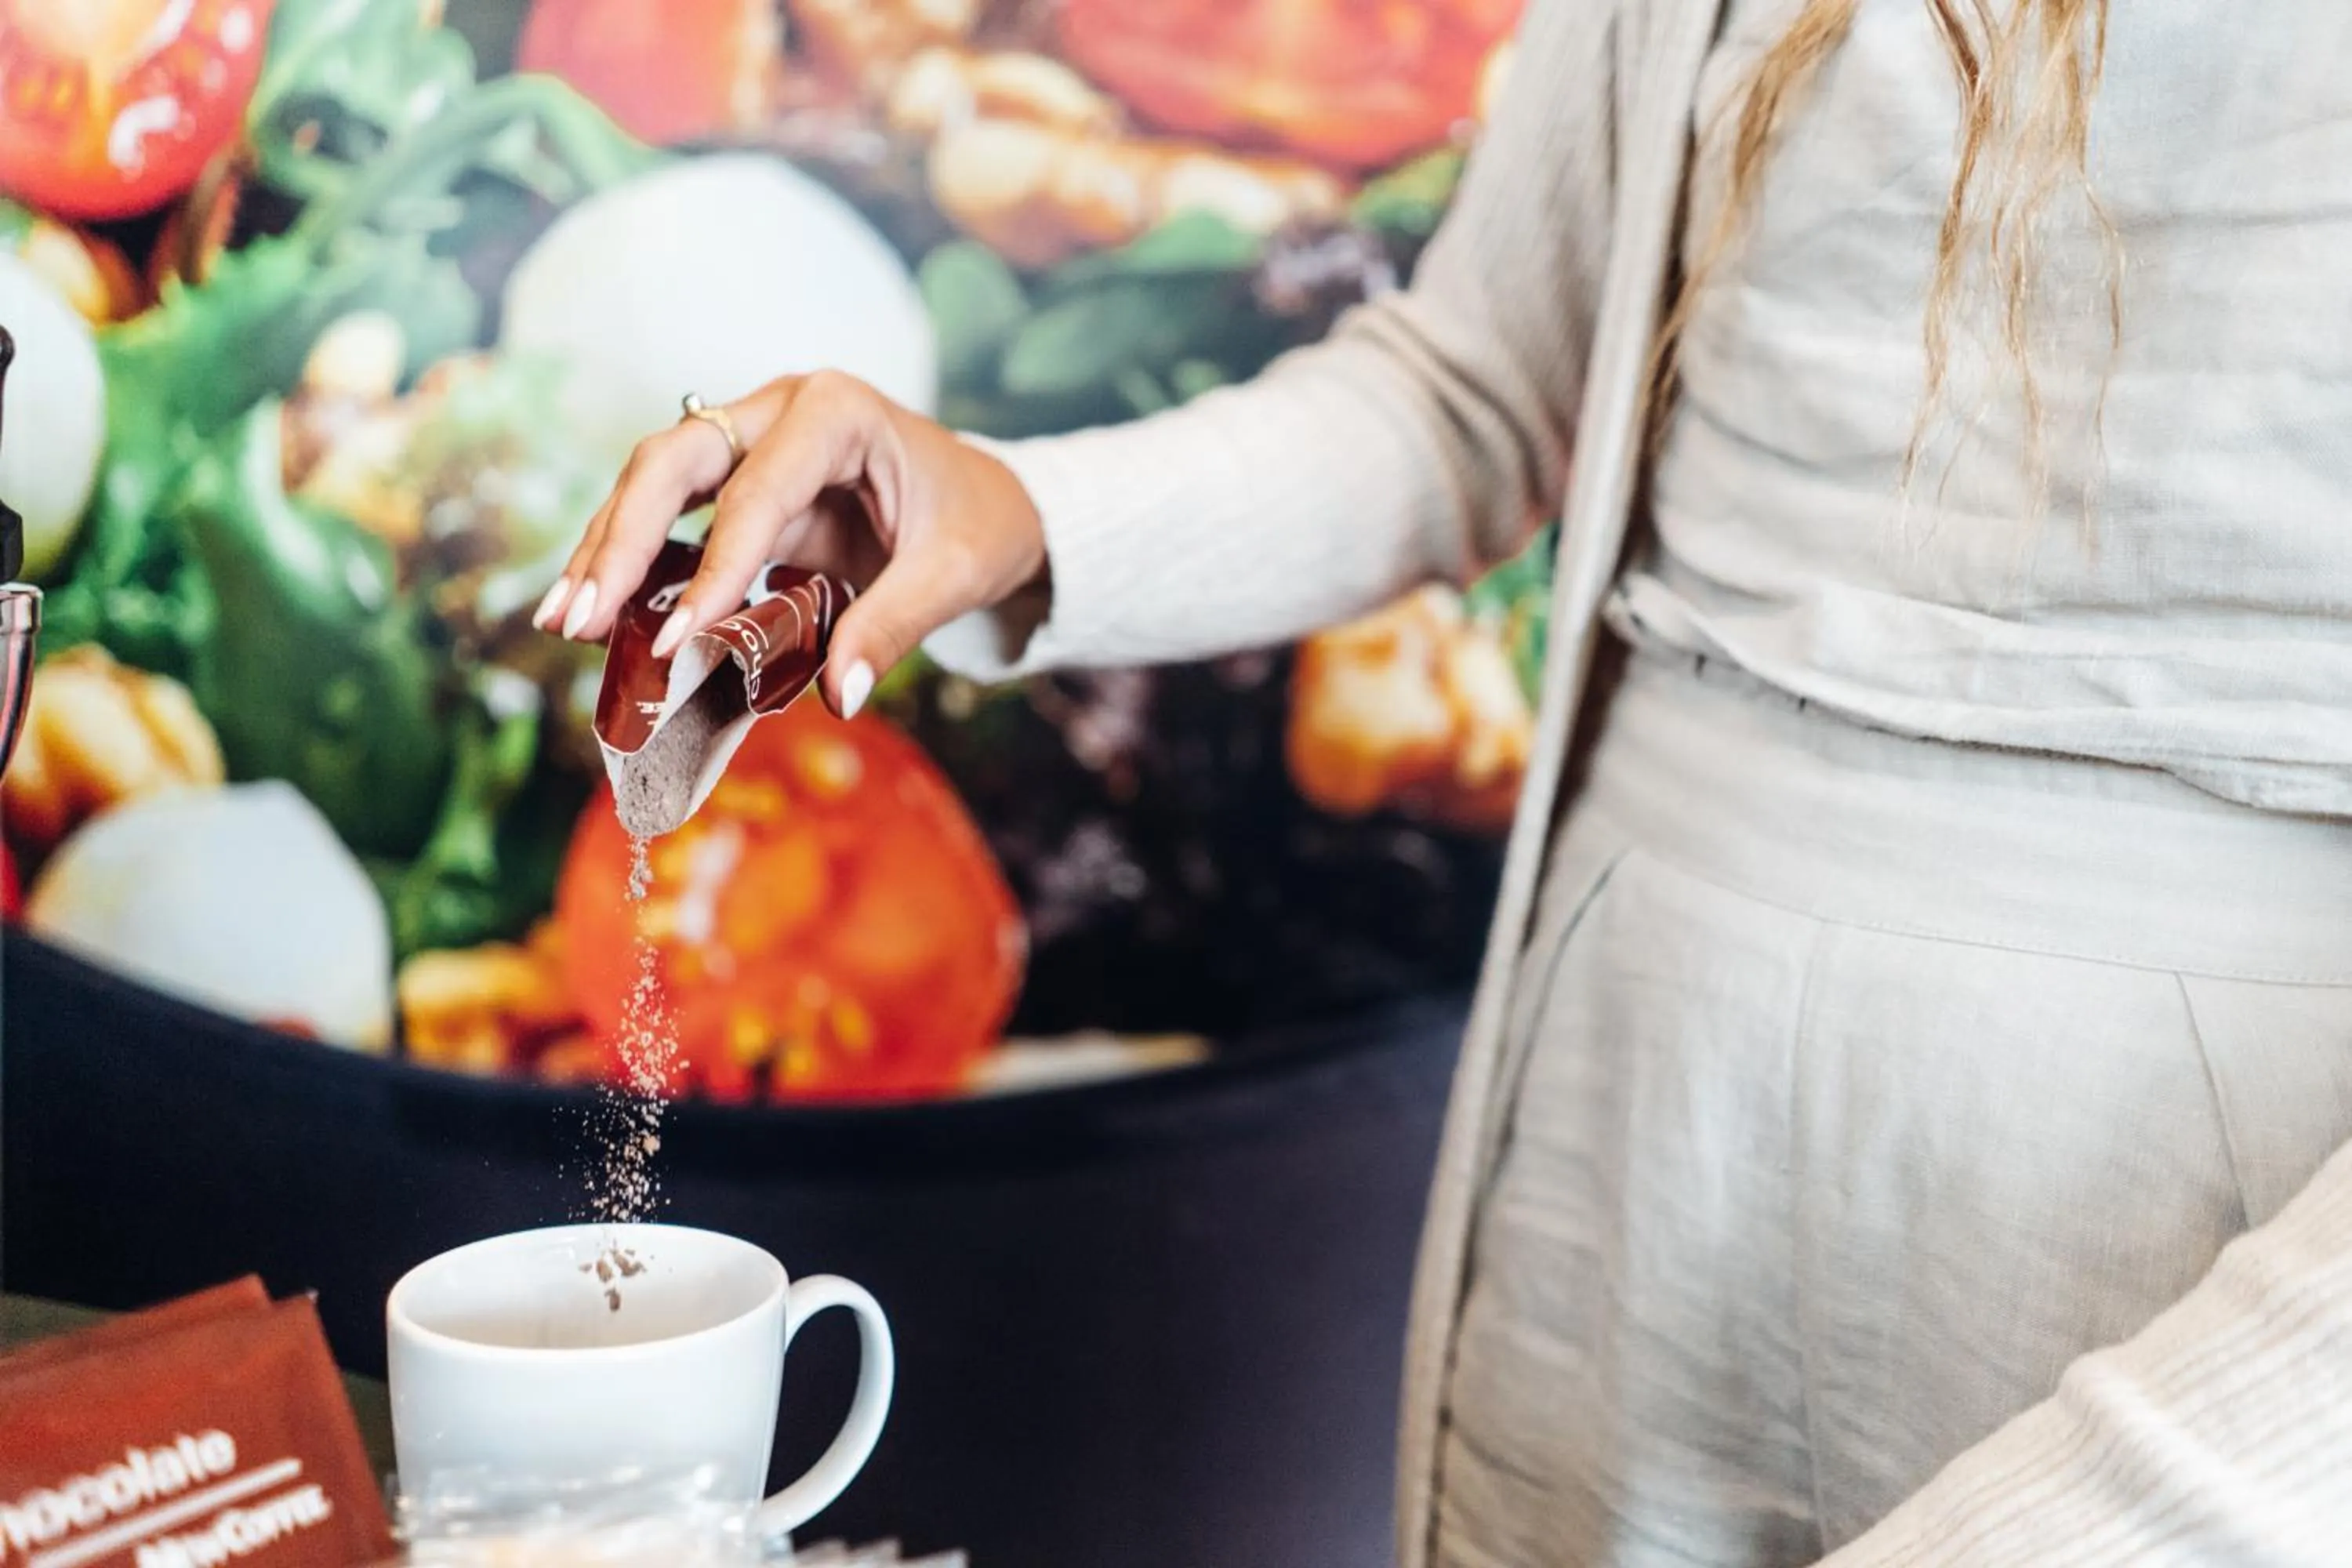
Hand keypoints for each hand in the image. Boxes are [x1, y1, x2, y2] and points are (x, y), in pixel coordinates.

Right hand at [533, 371, 1046, 717]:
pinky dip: (630, 561)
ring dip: (607, 551)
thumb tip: (840, 694)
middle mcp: (780, 410)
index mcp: (836, 412)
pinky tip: (594, 613)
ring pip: (655, 482)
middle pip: (673, 460)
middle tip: (580, 620)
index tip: (678, 638)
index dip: (714, 567)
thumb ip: (894, 626)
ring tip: (564, 623)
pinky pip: (669, 514)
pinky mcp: (737, 481)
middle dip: (622, 540)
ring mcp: (751, 438)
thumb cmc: (976, 524)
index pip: (757, 490)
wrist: (989, 503)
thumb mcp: (953, 574)